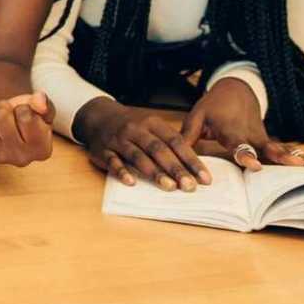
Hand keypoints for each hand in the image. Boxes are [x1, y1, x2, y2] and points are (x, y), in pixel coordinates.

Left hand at [0, 92, 55, 166]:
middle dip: (3, 105)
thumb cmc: (29, 115)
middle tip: (6, 110)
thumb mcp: (42, 108)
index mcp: (41, 149)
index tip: (24, 112)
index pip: (25, 116)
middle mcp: (21, 159)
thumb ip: (45, 104)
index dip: (23, 107)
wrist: (10, 124)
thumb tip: (39, 103)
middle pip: (0, 116)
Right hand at [78, 97, 210, 190]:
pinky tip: (131, 182)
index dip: (191, 160)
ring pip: (137, 156)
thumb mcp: (151, 127)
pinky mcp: (104, 150)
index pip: (175, 142)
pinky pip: (113, 161)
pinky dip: (122, 171)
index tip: (205, 178)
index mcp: (152, 124)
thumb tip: (194, 169)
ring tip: (169, 187)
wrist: (99, 116)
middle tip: (189, 186)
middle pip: (158, 149)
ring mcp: (119, 139)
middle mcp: (136, 130)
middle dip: (175, 168)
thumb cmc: (132, 127)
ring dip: (154, 172)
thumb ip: (169, 143)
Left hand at [182, 77, 303, 171]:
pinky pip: (282, 152)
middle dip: (276, 156)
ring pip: (277, 149)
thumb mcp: (197, 116)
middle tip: (290, 164)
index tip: (253, 164)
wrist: (236, 90)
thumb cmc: (212, 106)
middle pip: (263, 148)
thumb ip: (188, 136)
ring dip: (291, 157)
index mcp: (230, 129)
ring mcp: (262, 138)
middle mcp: (249, 135)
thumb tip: (175, 156)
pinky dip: (296, 158)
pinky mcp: (268, 141)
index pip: (237, 144)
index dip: (244, 154)